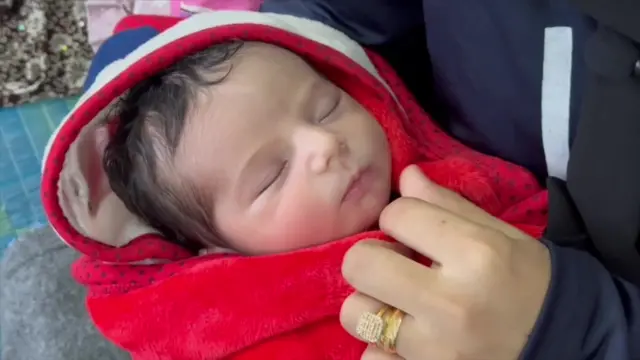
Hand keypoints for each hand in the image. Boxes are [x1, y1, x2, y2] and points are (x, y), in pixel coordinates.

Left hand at [339, 165, 551, 359]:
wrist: (566, 343)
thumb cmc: (530, 281)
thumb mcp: (500, 235)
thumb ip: (448, 205)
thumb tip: (405, 174)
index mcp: (475, 255)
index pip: (396, 214)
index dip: (399, 217)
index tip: (413, 232)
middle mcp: (449, 303)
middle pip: (359, 264)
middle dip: (371, 257)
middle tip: (393, 265)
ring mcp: (433, 349)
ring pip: (355, 314)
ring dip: (370, 303)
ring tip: (397, 303)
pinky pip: (370, 357)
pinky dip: (381, 346)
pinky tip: (404, 336)